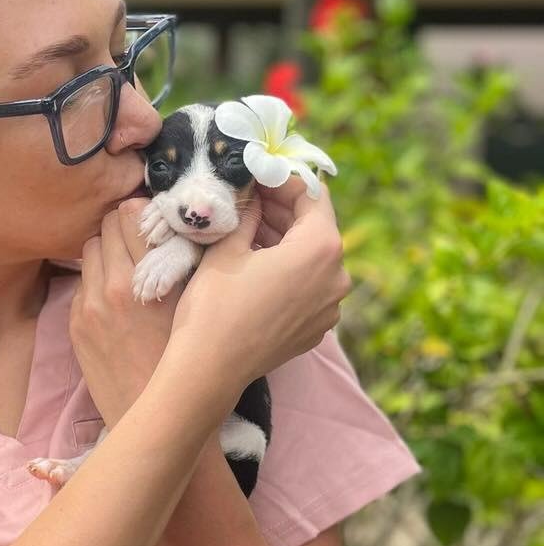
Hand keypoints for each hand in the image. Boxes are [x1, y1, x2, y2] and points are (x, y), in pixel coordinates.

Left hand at [68, 197, 183, 428]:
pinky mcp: (75, 325)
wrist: (160, 412)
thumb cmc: (189, 356)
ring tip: (128, 267)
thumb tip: (174, 225)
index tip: (154, 222)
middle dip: (122, 227)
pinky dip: (96, 281)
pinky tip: (117, 299)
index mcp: (147, 276)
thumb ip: (183, 259)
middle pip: (105, 225)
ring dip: (106, 251)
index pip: (129, 212)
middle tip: (141, 239)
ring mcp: (88, 306)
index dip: (143, 212)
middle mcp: (112, 285)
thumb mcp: (195, 302)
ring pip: (89, 251)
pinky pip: (82, 283)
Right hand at [167, 179, 351, 389]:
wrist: (208, 369)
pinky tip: (254, 265)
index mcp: (321, 249)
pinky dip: (287, 270)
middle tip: (247, 197)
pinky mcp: (315, 328)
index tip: (257, 176)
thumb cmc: (215, 305)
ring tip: (246, 229)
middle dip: (282, 210)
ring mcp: (329, 307)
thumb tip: (253, 194)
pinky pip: (307, 287)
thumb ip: (248, 213)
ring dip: (283, 240)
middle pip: (314, 228)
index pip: (312, 196)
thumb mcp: (227, 247)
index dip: (283, 181)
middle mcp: (337, 278)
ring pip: (311, 258)